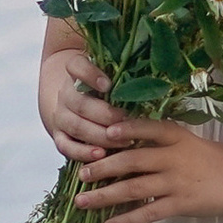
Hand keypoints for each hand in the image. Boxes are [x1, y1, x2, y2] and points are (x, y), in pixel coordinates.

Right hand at [38, 45, 146, 164]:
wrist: (82, 104)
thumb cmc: (111, 90)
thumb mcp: (117, 77)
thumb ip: (130, 74)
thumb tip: (162, 70)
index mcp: (77, 73)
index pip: (76, 66)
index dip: (89, 74)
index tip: (108, 85)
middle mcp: (66, 93)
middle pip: (78, 102)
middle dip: (103, 114)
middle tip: (125, 120)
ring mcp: (61, 115)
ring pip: (74, 125)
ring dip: (98, 134)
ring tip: (121, 141)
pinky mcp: (60, 136)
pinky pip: (66, 146)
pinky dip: (82, 152)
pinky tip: (101, 155)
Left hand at [73, 119, 222, 222]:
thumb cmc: (209, 158)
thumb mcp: (184, 141)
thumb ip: (156, 141)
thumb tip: (119, 143)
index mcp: (175, 136)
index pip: (147, 128)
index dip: (125, 130)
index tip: (103, 133)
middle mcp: (174, 157)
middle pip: (133, 159)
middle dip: (104, 167)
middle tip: (81, 174)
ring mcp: (177, 181)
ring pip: (135, 187)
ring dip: (105, 195)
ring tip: (83, 201)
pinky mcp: (181, 204)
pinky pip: (148, 212)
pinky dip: (126, 220)